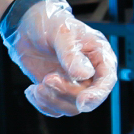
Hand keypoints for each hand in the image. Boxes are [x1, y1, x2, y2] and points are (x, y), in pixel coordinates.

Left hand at [4, 0, 117, 115]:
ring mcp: (75, 84)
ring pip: (72, 107)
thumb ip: (72, 54)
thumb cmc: (50, 23)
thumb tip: (84, 74)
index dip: (97, 94)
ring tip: (37, 86)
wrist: (26, 26)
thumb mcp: (61, 33)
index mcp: (100, 56)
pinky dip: (43, 104)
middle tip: (47, 79)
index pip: (106, 80)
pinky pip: (56, 109)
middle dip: (66, 92)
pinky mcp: (59, 92)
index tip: (82, 102)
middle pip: (88, 97)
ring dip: (52, 100)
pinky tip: (32, 90)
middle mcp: (91, 74)